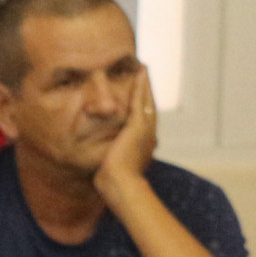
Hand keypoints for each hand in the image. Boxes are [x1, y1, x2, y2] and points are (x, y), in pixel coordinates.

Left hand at [96, 66, 158, 202]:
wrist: (121, 186)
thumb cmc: (115, 184)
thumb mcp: (115, 169)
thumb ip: (114, 161)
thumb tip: (106, 164)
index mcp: (144, 144)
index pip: (143, 121)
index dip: (143, 106)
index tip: (141, 95)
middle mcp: (148, 135)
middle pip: (148, 107)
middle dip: (147, 91)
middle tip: (145, 74)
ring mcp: (145, 130)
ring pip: (146, 101)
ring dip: (145, 85)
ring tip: (143, 70)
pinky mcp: (138, 127)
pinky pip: (140, 102)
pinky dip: (141, 87)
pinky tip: (140, 74)